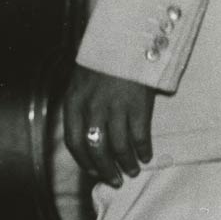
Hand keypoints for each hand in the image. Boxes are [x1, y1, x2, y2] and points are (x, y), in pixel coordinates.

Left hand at [63, 64, 155, 186]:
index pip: (74, 141)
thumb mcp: (80, 82)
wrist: (122, 40)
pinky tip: (146, 155)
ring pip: (119, 147)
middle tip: (114, 180)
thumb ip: (81, 107)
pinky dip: (143, 150)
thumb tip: (88, 137)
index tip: (92, 171)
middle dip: (105, 169)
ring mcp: (115, 107)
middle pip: (96, 149)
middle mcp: (92, 108)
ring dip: (126, 163)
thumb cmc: (100, 62)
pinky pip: (140, 136)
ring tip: (131, 171)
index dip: (83, 161)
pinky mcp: (138, 106)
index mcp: (74, 102)